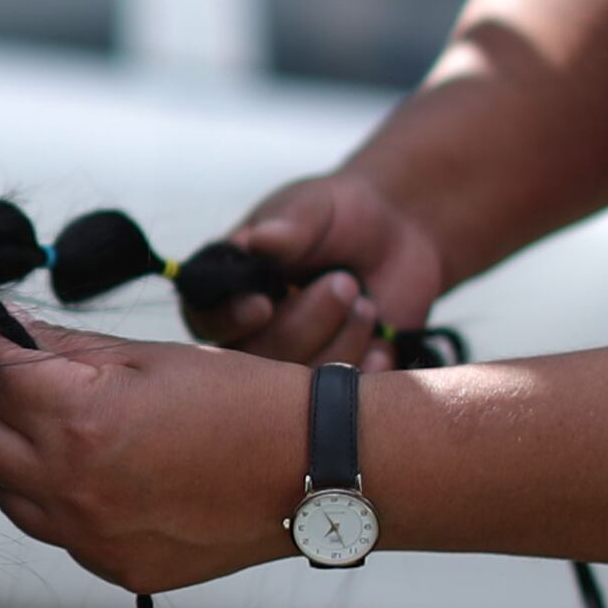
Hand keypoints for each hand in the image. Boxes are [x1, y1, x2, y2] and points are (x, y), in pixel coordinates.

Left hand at [0, 321, 328, 594]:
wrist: (312, 469)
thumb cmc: (242, 401)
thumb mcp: (151, 356)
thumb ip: (67, 348)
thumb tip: (9, 334)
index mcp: (80, 419)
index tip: (1, 334)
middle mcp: (73, 485)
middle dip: (5, 404)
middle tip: (45, 386)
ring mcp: (91, 536)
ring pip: (11, 493)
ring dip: (28, 459)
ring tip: (85, 436)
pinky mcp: (116, 567)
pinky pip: (58, 532)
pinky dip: (69, 503)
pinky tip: (117, 479)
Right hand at [185, 171, 446, 364]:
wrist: (399, 231)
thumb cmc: (340, 213)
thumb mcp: (314, 207)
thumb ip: (288, 226)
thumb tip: (256, 241)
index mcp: (230, 288)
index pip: (207, 318)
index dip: (229, 320)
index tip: (264, 306)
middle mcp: (252, 333)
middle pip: (258, 359)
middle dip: (306, 323)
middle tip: (345, 283)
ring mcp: (294, 362)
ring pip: (301, 383)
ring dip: (342, 342)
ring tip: (366, 305)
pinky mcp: (337, 384)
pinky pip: (344, 399)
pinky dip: (366, 371)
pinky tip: (381, 341)